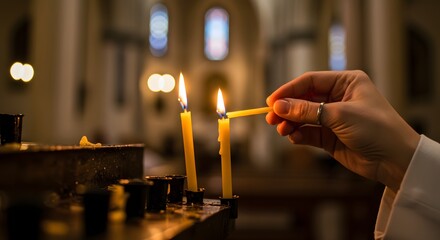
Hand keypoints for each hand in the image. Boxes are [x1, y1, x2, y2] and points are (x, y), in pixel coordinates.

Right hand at [266, 70, 419, 190]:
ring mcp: (333, 118)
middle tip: (271, 118)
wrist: (395, 159)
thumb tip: (278, 106)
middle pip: (303, 99)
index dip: (289, 90)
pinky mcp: (330, 137)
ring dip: (290, 123)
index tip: (271, 102)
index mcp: (346, 82)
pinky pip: (309, 132)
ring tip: (281, 130)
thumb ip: (306, 110)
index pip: (310, 81)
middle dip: (287, 109)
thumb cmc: (376, 128)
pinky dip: (299, 135)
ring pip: (303, 117)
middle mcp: (338, 98)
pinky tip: (294, 138)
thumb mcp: (339, 115)